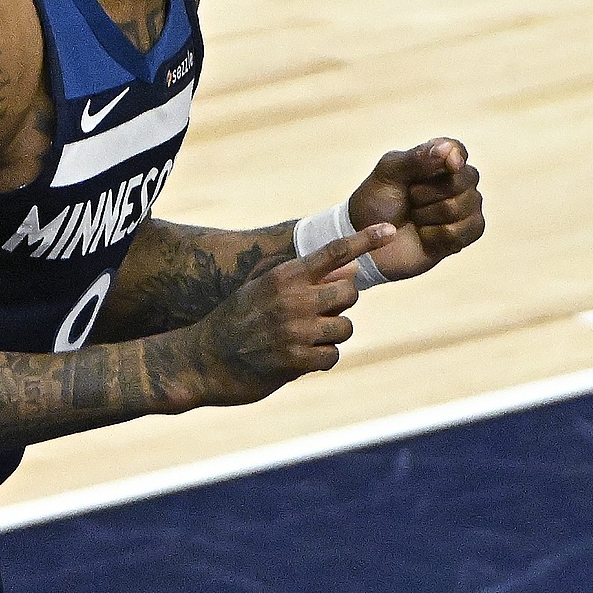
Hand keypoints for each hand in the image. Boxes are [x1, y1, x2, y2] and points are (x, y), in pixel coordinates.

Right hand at [186, 223, 394, 406]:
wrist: (203, 360)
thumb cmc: (236, 319)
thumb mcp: (260, 286)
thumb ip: (302, 275)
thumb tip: (350, 267)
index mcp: (284, 276)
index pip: (334, 252)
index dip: (364, 240)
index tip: (389, 231)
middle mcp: (292, 300)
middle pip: (349, 292)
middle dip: (340, 303)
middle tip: (318, 312)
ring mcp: (294, 331)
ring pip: (344, 327)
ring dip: (331, 335)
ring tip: (304, 338)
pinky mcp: (295, 362)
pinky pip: (332, 356)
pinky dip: (322, 359)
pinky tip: (300, 358)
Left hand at [348, 138, 484, 281]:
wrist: (369, 243)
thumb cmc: (376, 203)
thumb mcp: (388, 173)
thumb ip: (417, 158)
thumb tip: (448, 150)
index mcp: (436, 160)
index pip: (458, 150)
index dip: (453, 157)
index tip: (446, 165)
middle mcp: (456, 181)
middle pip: (466, 178)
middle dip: (430, 192)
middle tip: (411, 198)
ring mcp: (464, 208)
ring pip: (462, 206)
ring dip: (429, 214)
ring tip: (415, 217)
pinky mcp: (464, 235)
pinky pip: (463, 231)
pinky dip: (436, 235)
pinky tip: (425, 235)